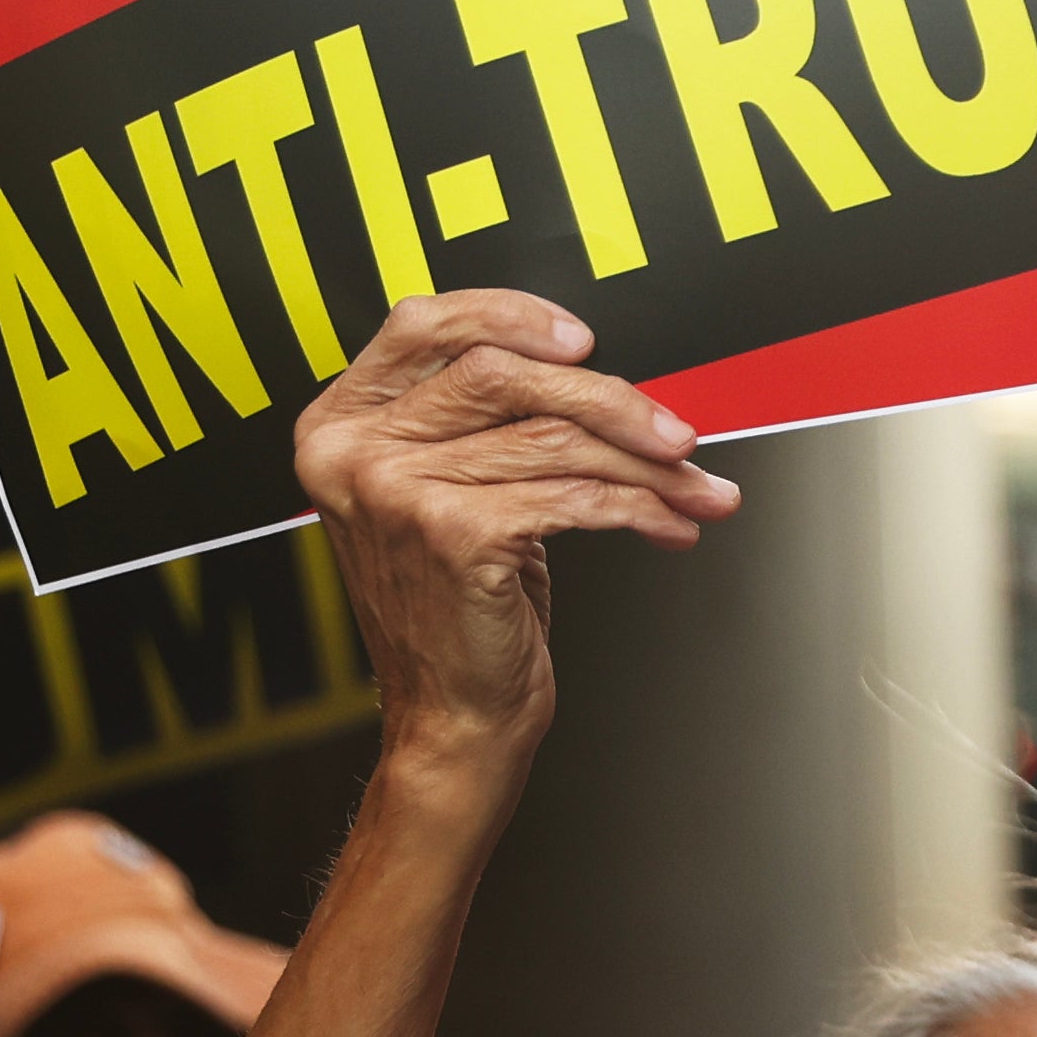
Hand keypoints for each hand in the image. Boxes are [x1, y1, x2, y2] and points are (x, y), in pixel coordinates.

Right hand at [289, 292, 736, 783]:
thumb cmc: (458, 612)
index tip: (583, 341)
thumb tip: (591, 376)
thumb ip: (482, 428)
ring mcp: (396, 491)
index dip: (509, 317)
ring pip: (553, 440)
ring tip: (695, 489)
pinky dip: (639, 509)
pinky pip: (575, 497)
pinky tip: (669, 525)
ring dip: (647, 466)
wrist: (451, 719)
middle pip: (503, 374)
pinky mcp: (453, 535)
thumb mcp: (449, 498)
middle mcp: (355, 452)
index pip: (421, 326)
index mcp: (341, 426)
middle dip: (610, 399)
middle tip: (676, 432)